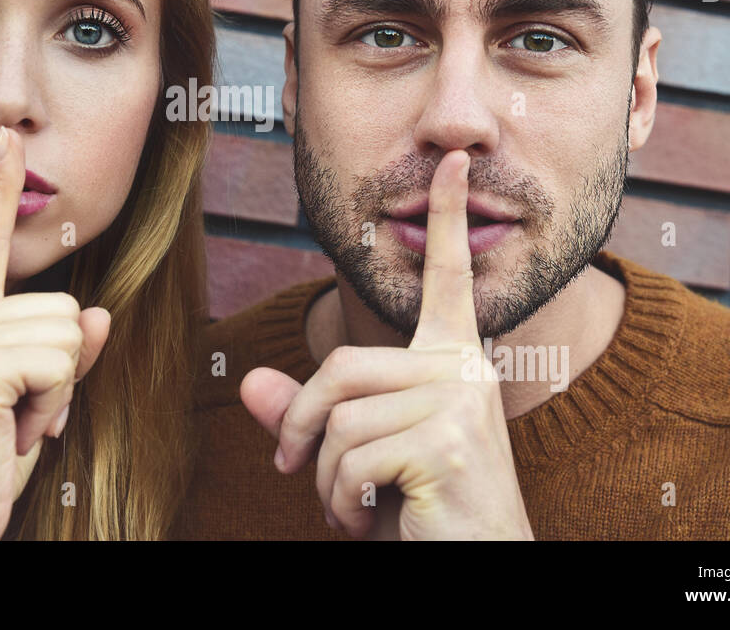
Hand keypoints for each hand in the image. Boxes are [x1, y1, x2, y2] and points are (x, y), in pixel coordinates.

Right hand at [0, 126, 110, 539]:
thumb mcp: (36, 401)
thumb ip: (64, 354)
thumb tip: (99, 313)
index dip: (2, 191)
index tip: (8, 143)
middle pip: (67, 305)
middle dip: (61, 371)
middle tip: (18, 414)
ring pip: (70, 333)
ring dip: (57, 391)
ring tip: (12, 423)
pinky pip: (62, 360)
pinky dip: (53, 405)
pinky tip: (12, 430)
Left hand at [241, 149, 532, 539]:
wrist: (478, 568)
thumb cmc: (423, 512)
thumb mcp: (359, 458)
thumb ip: (310, 418)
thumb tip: (251, 384)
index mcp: (452, 361)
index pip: (447, 278)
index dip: (447, 218)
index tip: (454, 160)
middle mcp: (463, 369)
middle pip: (341, 367)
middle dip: (305, 429)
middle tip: (307, 476)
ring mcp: (459, 402)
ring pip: (339, 419)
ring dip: (325, 479)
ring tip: (355, 507)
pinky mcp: (446, 442)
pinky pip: (349, 456)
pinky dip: (338, 501)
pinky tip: (371, 520)